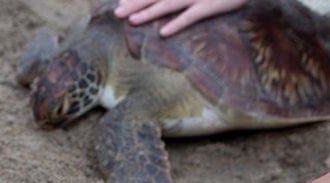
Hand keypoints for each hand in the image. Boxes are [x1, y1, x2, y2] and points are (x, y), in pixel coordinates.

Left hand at [113, 0, 246, 35]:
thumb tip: (161, 4)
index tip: (121, 2)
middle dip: (136, 3)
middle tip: (117, 13)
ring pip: (170, 3)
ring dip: (150, 12)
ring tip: (132, 21)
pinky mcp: (212, 4)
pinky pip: (192, 15)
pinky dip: (177, 23)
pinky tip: (163, 33)